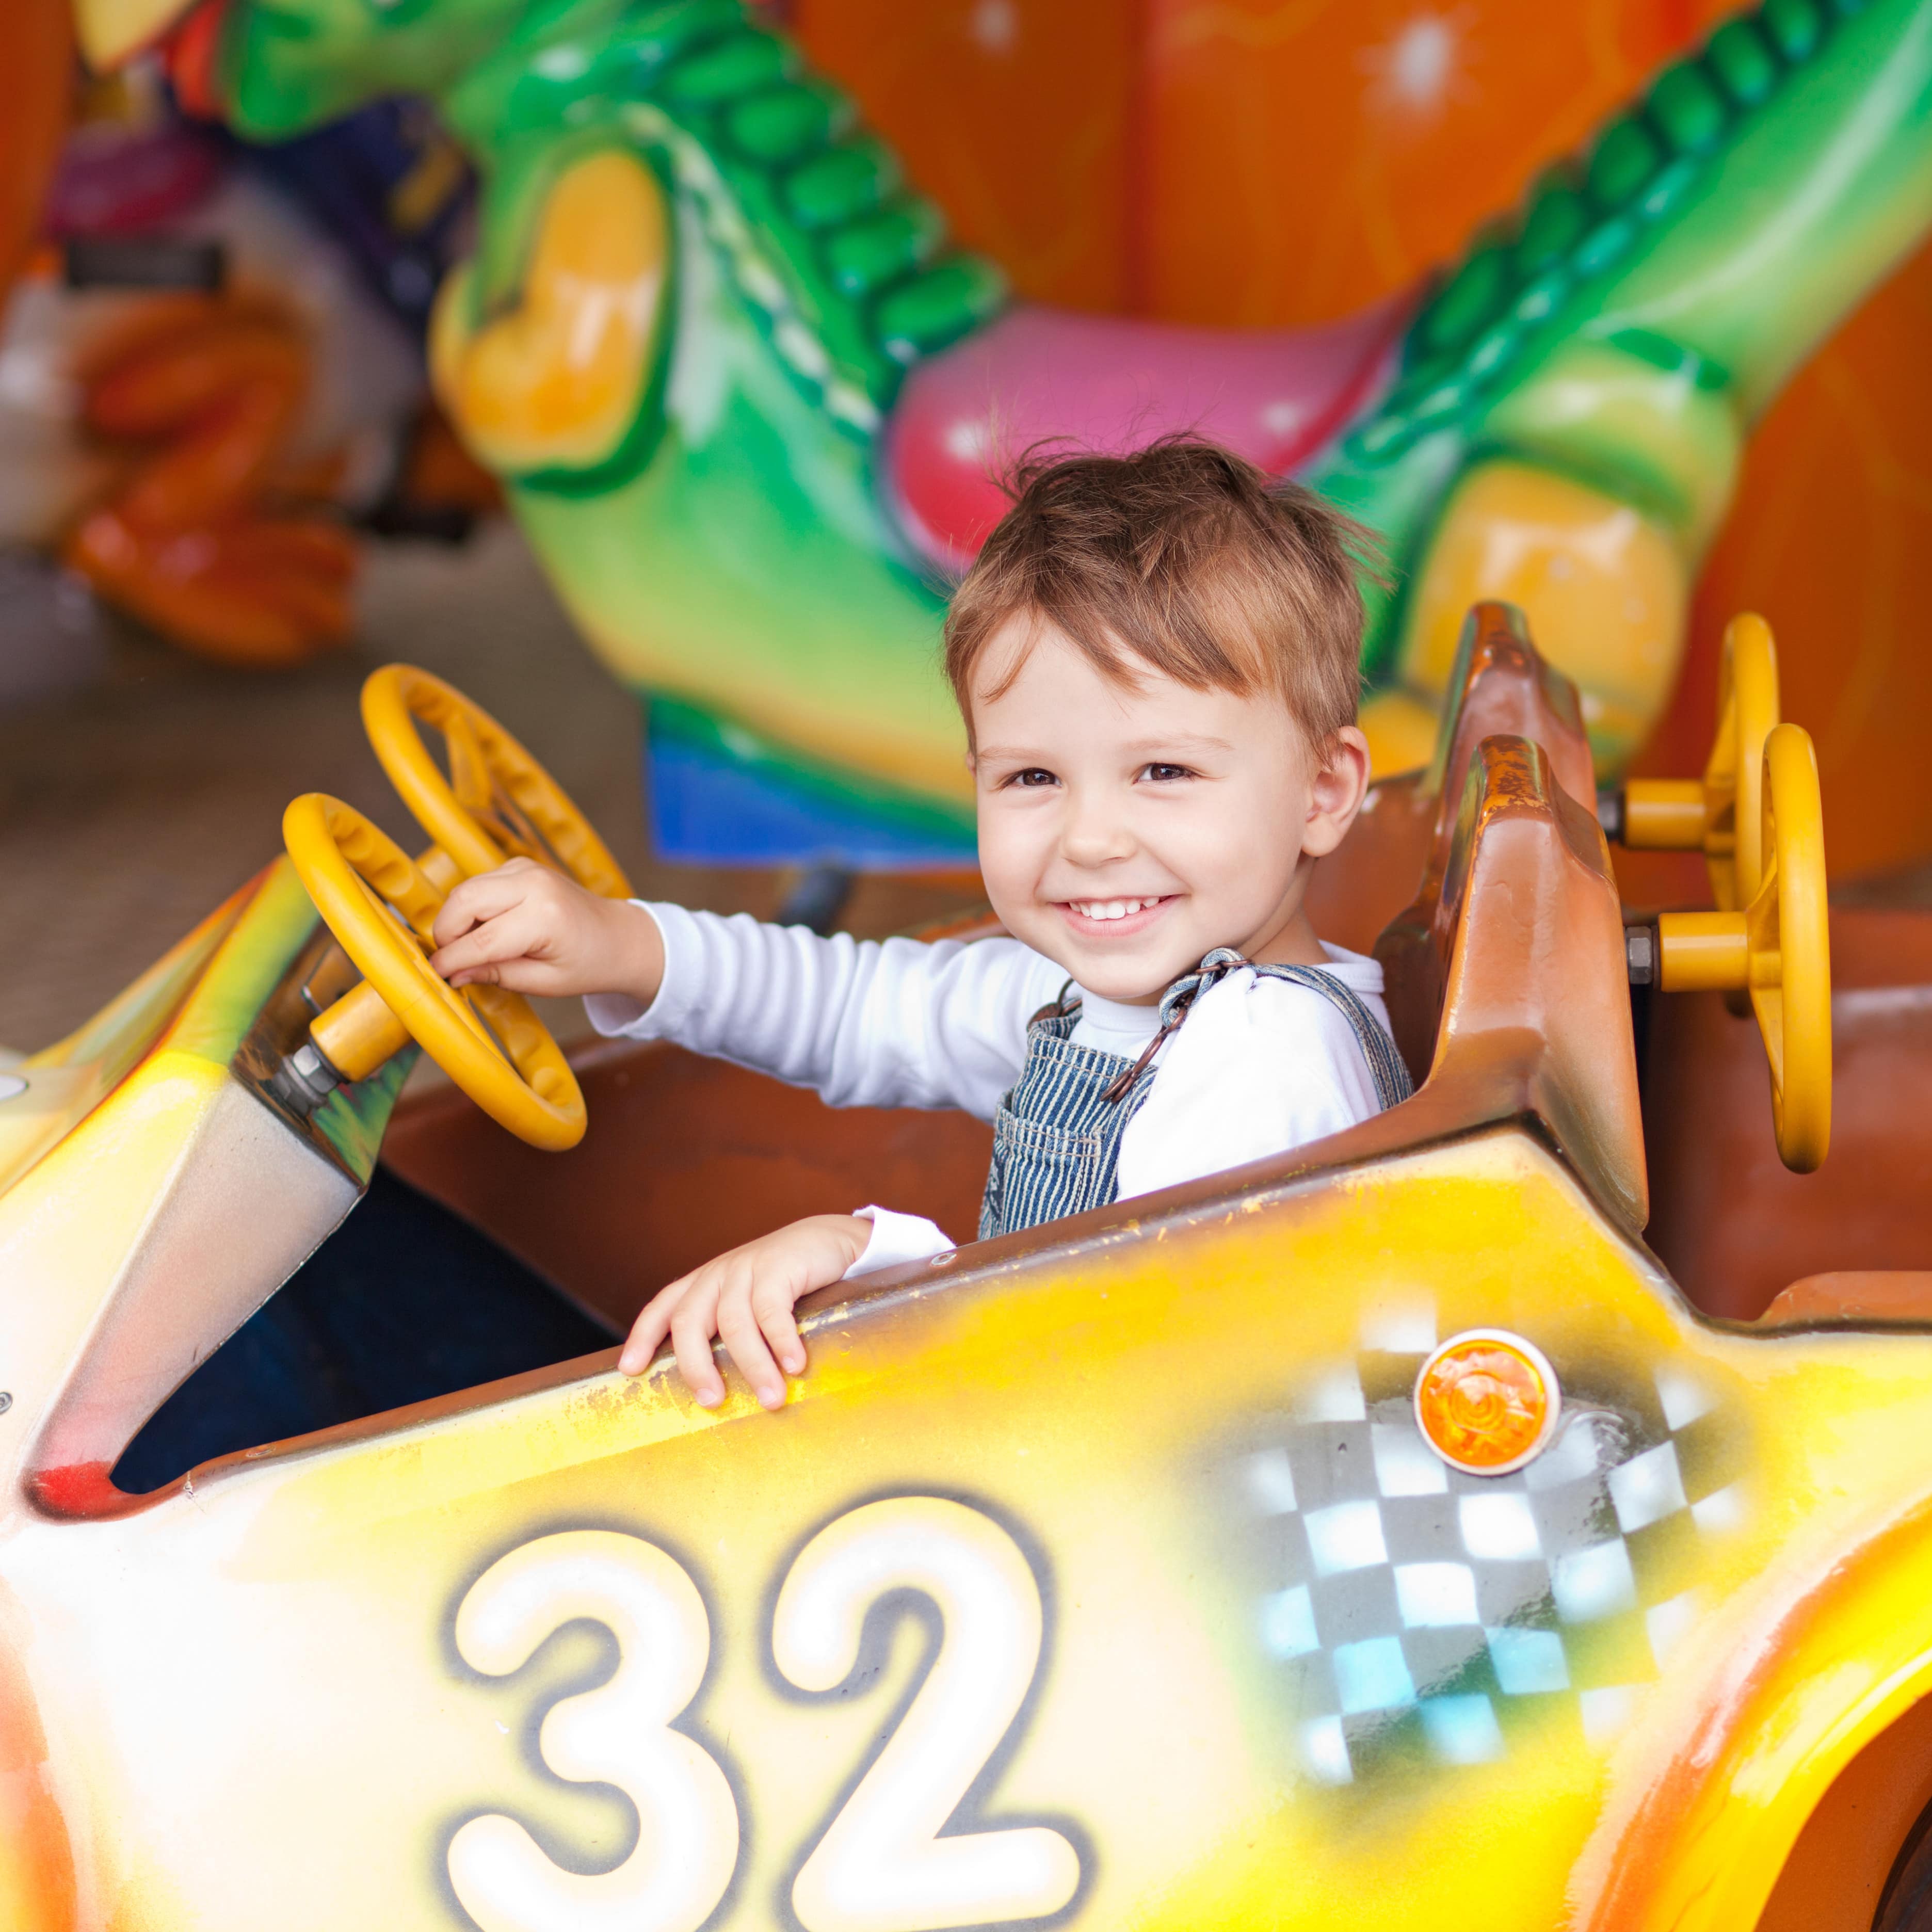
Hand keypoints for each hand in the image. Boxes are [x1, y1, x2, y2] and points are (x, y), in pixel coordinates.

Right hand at [428, 857, 662, 1000]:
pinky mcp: (519, 865)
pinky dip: (471, 909)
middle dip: (446, 933)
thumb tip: (454, 973)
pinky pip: (478, 885)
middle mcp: (534, 884)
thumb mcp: (546, 983)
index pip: (482, 939)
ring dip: (457, 920)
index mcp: (545, 917)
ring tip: (472, 951)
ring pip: (466, 889)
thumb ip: (498, 975)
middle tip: (451, 962)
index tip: (436, 976)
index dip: (452, 960)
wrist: (619, 936)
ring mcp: (526, 869)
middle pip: (464, 900)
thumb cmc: (589, 964)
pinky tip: (487, 932)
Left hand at [619, 1215, 872, 1408]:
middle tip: (712, 1401)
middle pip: (690, 1321)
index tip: (630, 1370)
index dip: (642, 1337)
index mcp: (704, 1284)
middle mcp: (718, 1275)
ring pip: (734, 1323)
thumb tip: (718, 1390)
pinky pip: (773, 1310)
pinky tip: (794, 1365)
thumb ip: (728, 1330)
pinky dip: (781, 1341)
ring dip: (753, 1366)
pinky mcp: (778, 1266)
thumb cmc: (787, 1283)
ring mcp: (746, 1269)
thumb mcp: (748, 1301)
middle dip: (696, 1366)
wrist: (830, 1240)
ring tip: (772, 1398)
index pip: (663, 1307)